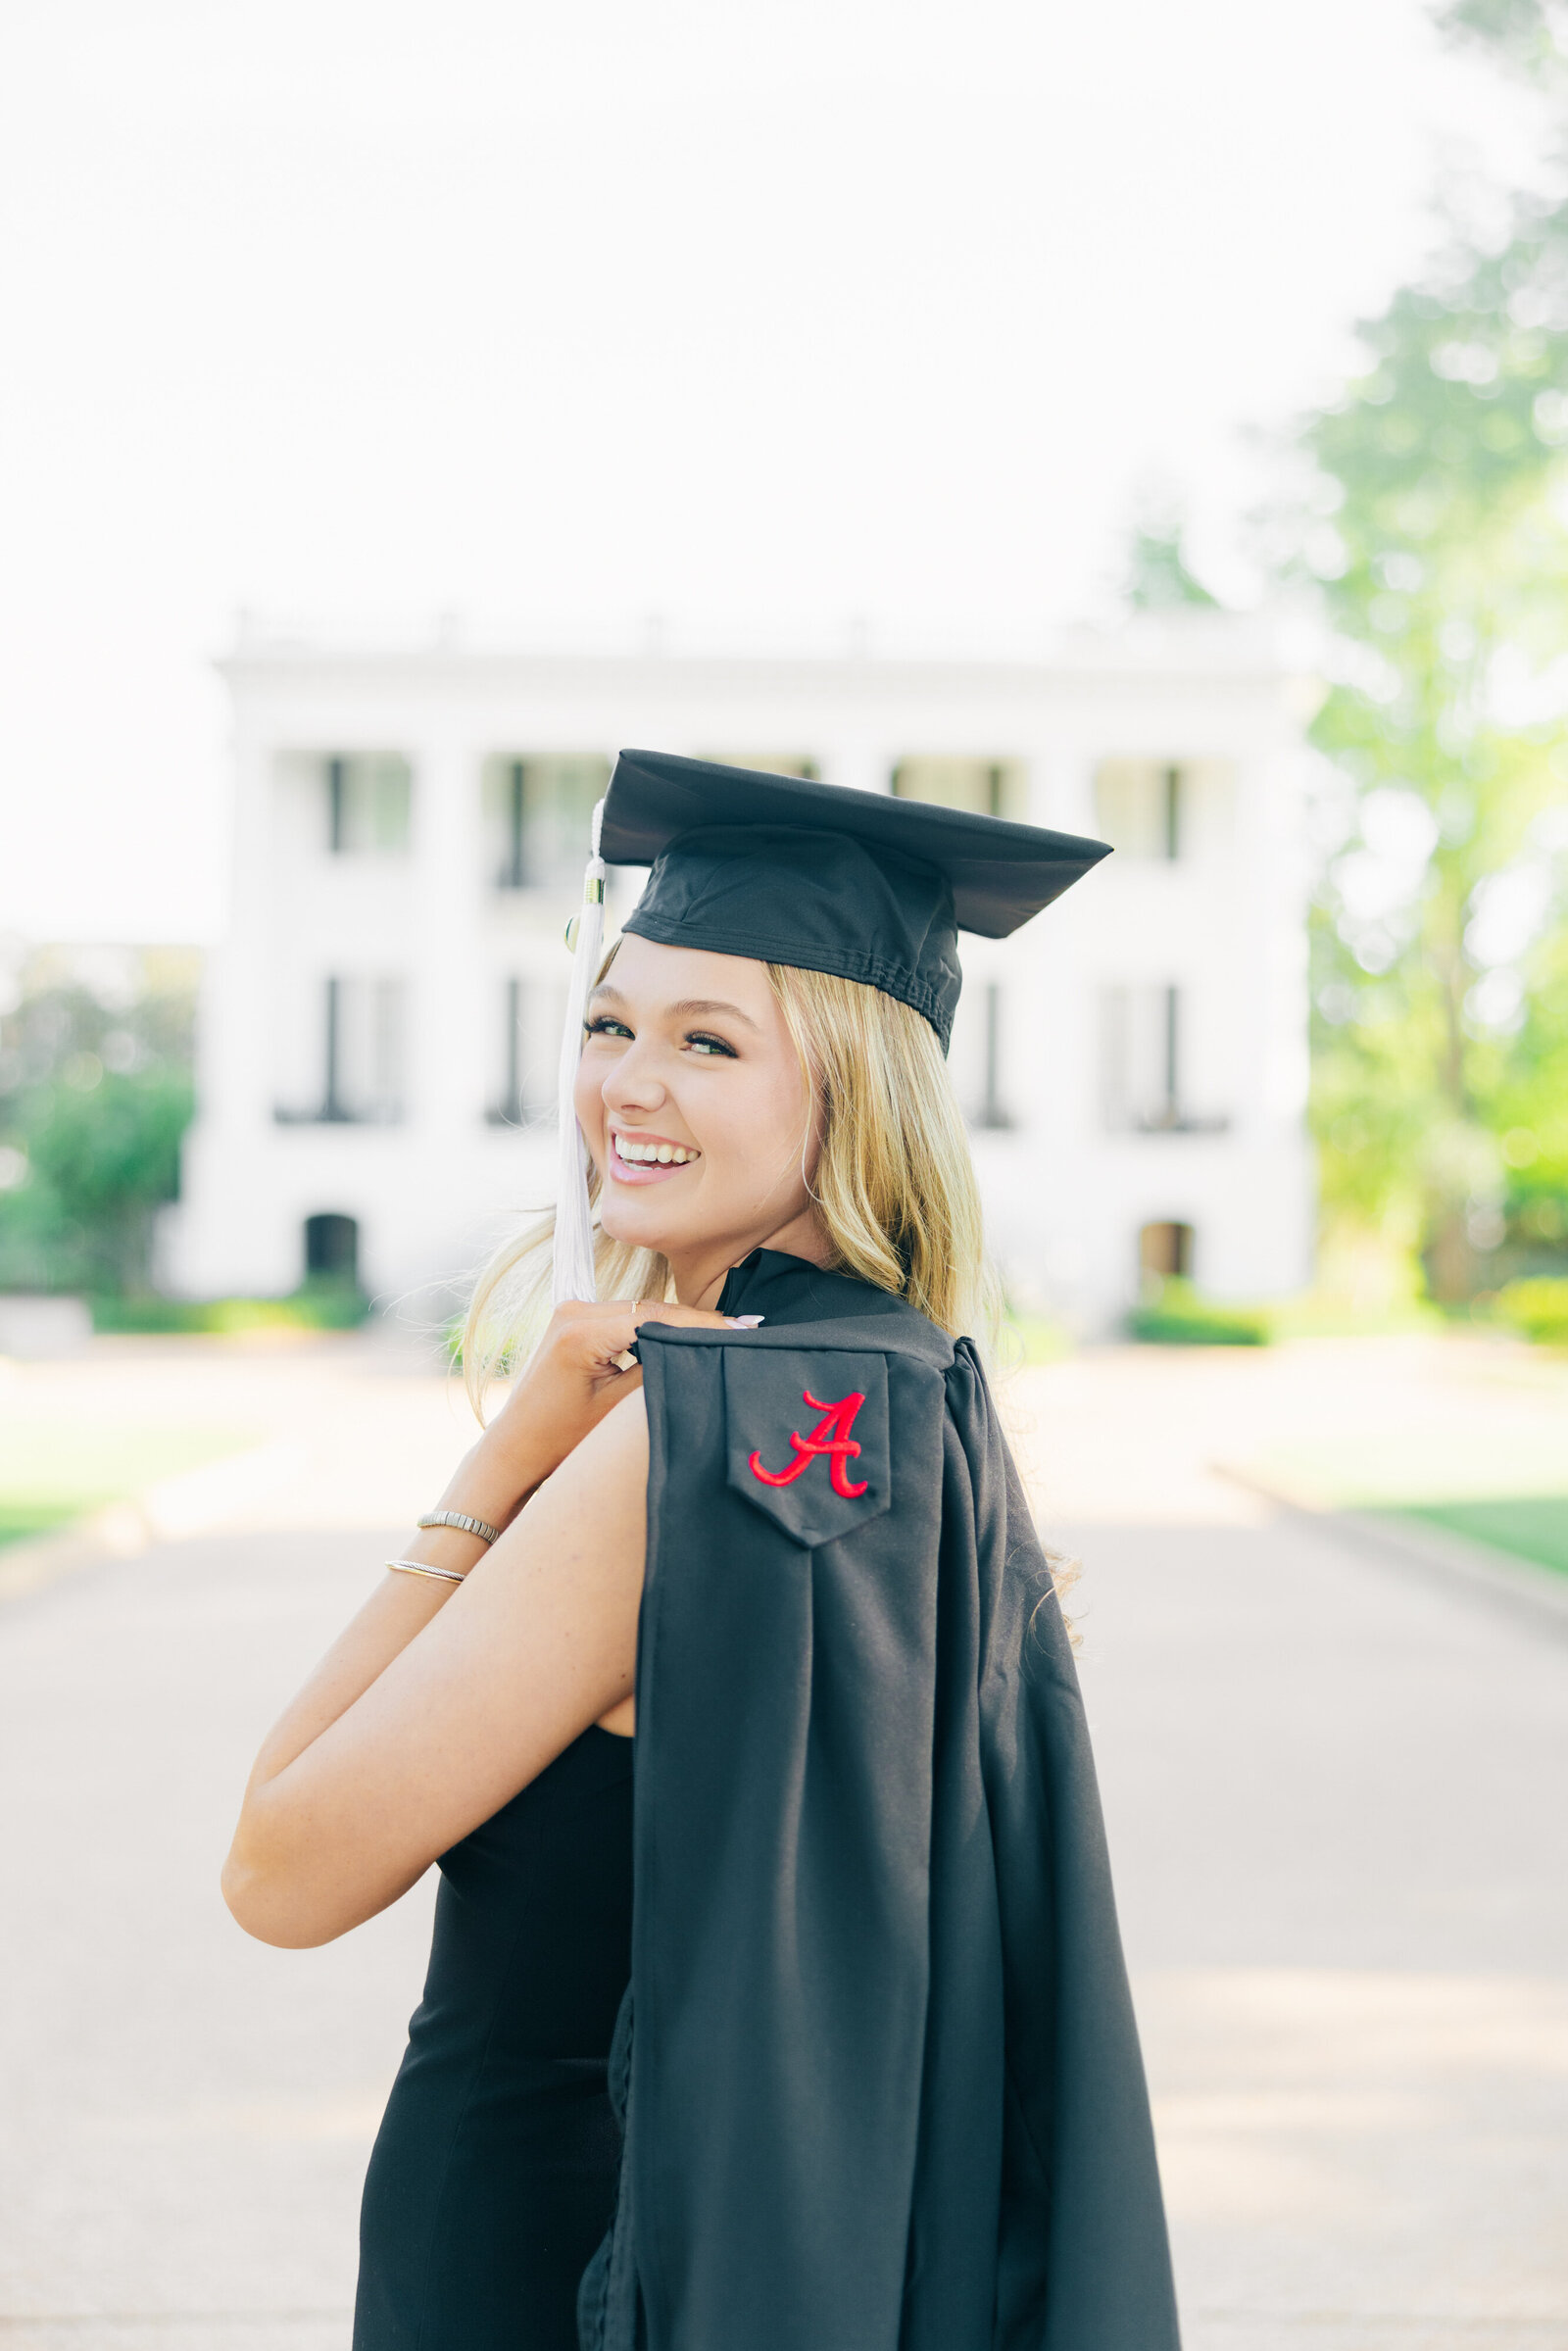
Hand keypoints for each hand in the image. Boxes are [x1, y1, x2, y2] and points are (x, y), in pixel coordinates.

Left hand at [482, 1297, 751, 1495]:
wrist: (517, 1447)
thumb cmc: (561, 1438)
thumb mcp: (616, 1407)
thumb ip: (657, 1370)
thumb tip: (699, 1351)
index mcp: (580, 1331)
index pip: (657, 1318)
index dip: (704, 1325)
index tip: (743, 1330)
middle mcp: (574, 1310)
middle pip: (652, 1308)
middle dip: (697, 1321)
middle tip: (745, 1329)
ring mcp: (572, 1310)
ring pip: (642, 1309)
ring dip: (679, 1321)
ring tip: (724, 1333)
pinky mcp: (575, 1319)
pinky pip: (626, 1316)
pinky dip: (656, 1325)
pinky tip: (687, 1334)